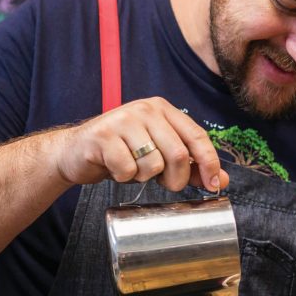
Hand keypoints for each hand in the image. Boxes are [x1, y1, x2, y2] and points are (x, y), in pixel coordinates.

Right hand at [53, 97, 228, 192]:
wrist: (76, 152)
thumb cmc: (121, 153)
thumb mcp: (158, 156)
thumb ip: (189, 166)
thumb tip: (220, 180)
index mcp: (162, 109)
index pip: (197, 136)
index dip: (209, 163)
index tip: (212, 186)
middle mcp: (145, 109)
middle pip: (178, 154)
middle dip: (175, 179)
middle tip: (164, 184)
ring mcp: (123, 120)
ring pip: (153, 164)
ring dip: (144, 177)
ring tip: (131, 168)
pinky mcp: (103, 136)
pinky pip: (127, 169)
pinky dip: (123, 177)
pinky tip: (114, 167)